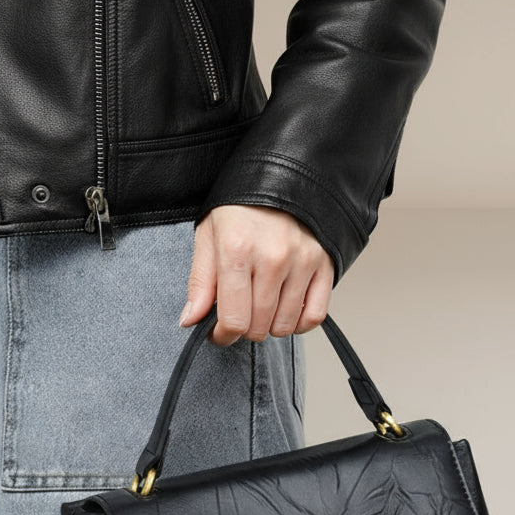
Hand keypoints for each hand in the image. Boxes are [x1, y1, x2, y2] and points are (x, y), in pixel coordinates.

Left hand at [180, 203, 334, 345]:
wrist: (281, 178)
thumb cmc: (241, 208)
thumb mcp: (209, 236)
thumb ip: (200, 282)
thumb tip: (191, 321)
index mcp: (237, 250)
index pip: (233, 320)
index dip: (222, 336)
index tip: (219, 333)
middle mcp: (273, 258)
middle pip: (259, 327)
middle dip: (244, 330)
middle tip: (240, 315)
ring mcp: (302, 263)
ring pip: (285, 326)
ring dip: (270, 326)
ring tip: (262, 308)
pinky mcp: (324, 266)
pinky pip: (314, 316)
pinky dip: (299, 323)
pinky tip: (286, 311)